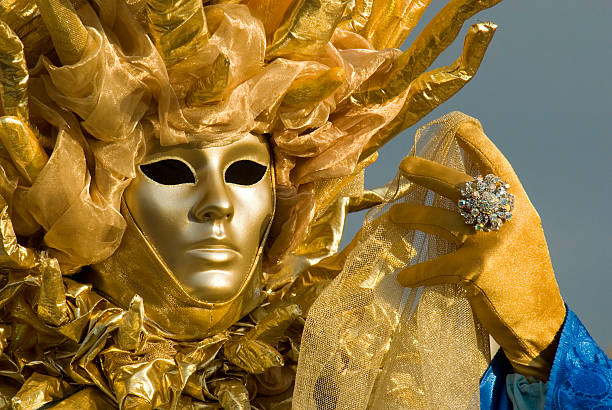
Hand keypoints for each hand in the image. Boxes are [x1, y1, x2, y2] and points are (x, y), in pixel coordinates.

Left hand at [392, 118, 564, 379]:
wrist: (540, 318)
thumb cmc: (523, 274)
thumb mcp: (520, 233)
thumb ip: (496, 211)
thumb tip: (462, 186)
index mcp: (518, 206)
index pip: (497, 167)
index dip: (479, 145)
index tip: (461, 125)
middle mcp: (507, 219)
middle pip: (463, 186)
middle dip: (430, 173)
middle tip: (404, 164)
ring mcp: (491, 243)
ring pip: (441, 220)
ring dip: (411, 215)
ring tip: (391, 216)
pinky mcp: (476, 269)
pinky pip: (436, 265)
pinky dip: (417, 273)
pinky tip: (402, 277)